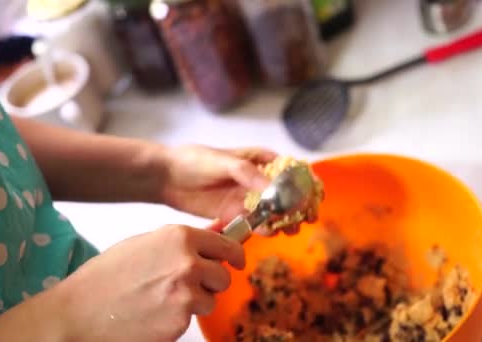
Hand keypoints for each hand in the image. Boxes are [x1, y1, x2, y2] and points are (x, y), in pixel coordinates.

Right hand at [56, 224, 244, 341]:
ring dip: (195, 302)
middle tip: (190, 285)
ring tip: (163, 300)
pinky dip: (179, 319)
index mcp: (179, 237)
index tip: (236, 261)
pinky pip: (192, 319)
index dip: (234, 255)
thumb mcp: (145, 244)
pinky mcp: (181, 321)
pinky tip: (154, 314)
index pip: (227, 245)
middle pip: (224, 275)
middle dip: (212, 282)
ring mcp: (187, 294)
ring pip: (211, 300)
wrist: (78, 313)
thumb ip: (183, 240)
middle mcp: (188, 262)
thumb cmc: (106, 276)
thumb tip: (218, 229)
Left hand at [159, 145, 298, 235]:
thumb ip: (248, 174)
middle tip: (303, 220)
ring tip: (287, 229)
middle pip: (287, 195)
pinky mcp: (236, 216)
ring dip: (284, 221)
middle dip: (299, 207)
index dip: (306, 183)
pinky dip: (264, 229)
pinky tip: (267, 232)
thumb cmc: (195, 160)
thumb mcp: (224, 161)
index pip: (291, 170)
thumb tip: (273, 190)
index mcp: (260, 160)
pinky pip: (255, 224)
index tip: (315, 196)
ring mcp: (248, 199)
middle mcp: (258, 181)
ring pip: (274, 213)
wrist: (166, 177)